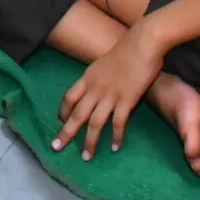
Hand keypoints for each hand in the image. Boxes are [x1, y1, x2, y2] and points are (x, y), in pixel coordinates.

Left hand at [54, 31, 164, 160]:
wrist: (143, 42)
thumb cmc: (127, 48)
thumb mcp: (105, 61)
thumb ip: (99, 75)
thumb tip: (97, 84)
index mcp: (88, 76)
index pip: (69, 97)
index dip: (63, 111)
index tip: (59, 122)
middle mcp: (95, 88)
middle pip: (77, 114)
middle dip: (66, 133)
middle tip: (56, 147)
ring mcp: (110, 95)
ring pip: (95, 123)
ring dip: (90, 142)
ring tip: (86, 157)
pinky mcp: (127, 100)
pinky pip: (118, 123)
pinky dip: (116, 137)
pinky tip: (115, 148)